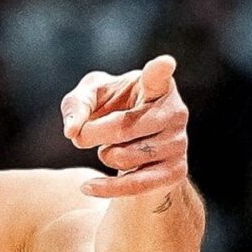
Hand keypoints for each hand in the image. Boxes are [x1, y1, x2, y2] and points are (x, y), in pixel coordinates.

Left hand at [60, 55, 188, 197]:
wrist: (134, 143)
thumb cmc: (110, 109)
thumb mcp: (89, 97)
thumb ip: (76, 104)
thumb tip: (72, 131)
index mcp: (156, 86)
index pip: (158, 78)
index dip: (160, 71)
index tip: (164, 63)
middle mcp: (175, 112)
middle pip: (123, 127)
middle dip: (92, 134)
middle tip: (81, 135)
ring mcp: (179, 143)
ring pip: (125, 157)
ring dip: (104, 155)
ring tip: (107, 148)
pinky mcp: (175, 171)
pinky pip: (135, 185)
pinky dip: (106, 188)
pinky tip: (87, 187)